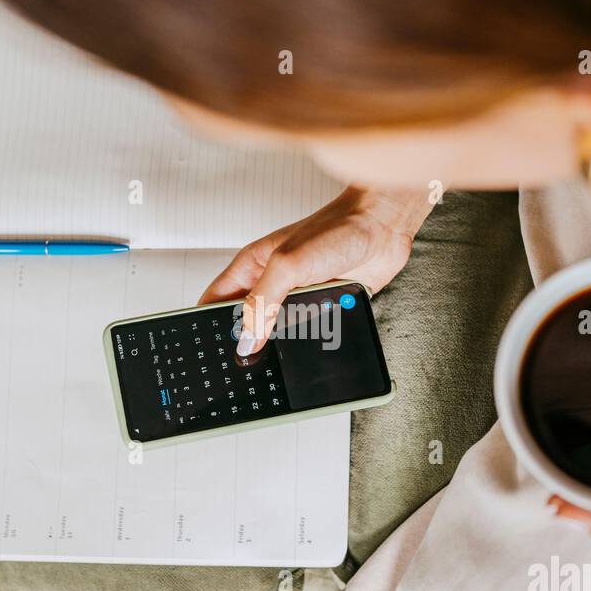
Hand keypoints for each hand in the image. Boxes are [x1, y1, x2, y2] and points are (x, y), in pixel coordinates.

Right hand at [200, 185, 431, 354]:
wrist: (384, 227)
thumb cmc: (337, 229)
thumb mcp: (287, 265)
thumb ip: (262, 302)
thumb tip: (246, 338)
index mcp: (252, 266)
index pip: (216, 300)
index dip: (206, 323)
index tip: (205, 347)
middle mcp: (273, 282)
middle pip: (246, 321)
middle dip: (245, 341)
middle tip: (243, 363)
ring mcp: (299, 296)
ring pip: (279, 331)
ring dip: (281, 343)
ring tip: (278, 358)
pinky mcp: (325, 305)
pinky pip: (310, 332)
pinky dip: (310, 340)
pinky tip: (310, 346)